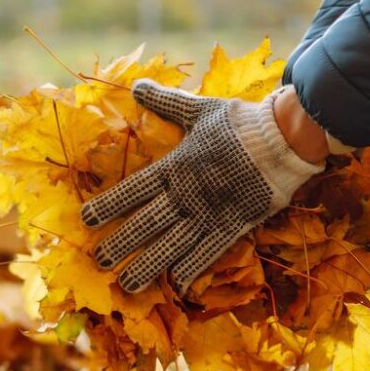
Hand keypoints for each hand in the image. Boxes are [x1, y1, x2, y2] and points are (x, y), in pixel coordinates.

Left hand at [80, 79, 324, 293]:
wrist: (283, 138)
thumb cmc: (240, 123)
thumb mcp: (200, 109)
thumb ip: (166, 102)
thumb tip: (137, 85)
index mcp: (176, 166)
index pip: (134, 189)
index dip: (108, 204)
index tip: (85, 220)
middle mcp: (187, 193)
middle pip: (147, 223)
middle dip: (121, 243)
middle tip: (98, 261)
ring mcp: (210, 211)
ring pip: (172, 244)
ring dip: (148, 265)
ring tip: (127, 284)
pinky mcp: (233, 224)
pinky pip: (209, 250)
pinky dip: (192, 267)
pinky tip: (176, 285)